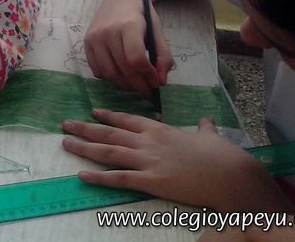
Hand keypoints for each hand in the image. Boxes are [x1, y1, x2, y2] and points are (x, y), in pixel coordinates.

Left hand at [61, 110, 292, 212]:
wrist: (229, 175)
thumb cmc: (222, 156)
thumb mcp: (210, 136)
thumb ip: (204, 128)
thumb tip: (207, 120)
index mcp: (160, 129)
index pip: (127, 119)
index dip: (108, 116)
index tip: (93, 112)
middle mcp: (148, 141)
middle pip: (110, 133)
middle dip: (86, 129)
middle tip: (66, 124)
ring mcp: (147, 160)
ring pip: (107, 152)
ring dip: (84, 147)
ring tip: (65, 143)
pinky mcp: (150, 181)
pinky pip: (118, 178)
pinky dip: (97, 177)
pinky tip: (80, 175)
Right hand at [84, 0, 173, 97]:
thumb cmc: (141, 14)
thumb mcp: (157, 31)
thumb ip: (163, 56)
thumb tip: (160, 82)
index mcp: (128, 25)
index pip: (136, 59)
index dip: (147, 76)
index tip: (156, 83)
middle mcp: (107, 31)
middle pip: (122, 69)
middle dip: (138, 85)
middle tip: (148, 91)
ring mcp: (94, 37)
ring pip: (108, 73)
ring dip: (124, 84)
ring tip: (135, 83)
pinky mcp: (86, 42)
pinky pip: (97, 69)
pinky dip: (109, 77)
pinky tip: (119, 72)